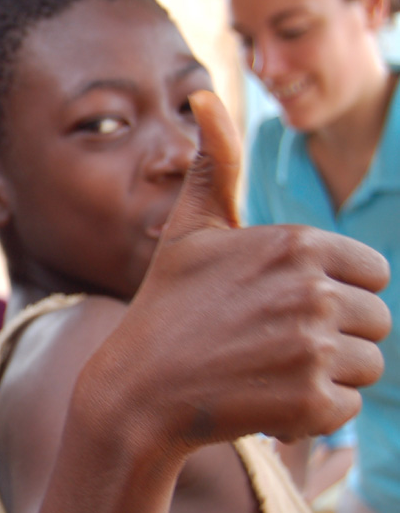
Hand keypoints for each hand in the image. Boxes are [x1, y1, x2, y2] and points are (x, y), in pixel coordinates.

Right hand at [76, 91, 389, 457]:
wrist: (137, 392)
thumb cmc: (166, 308)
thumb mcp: (190, 232)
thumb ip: (215, 166)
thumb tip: (203, 96)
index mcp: (295, 244)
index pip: (371, 273)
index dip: (330, 293)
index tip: (277, 306)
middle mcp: (312, 290)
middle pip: (375, 320)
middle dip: (333, 337)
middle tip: (267, 344)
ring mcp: (313, 347)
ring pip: (368, 366)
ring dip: (325, 376)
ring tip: (265, 372)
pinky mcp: (311, 401)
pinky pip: (347, 409)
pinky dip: (310, 416)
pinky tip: (263, 403)